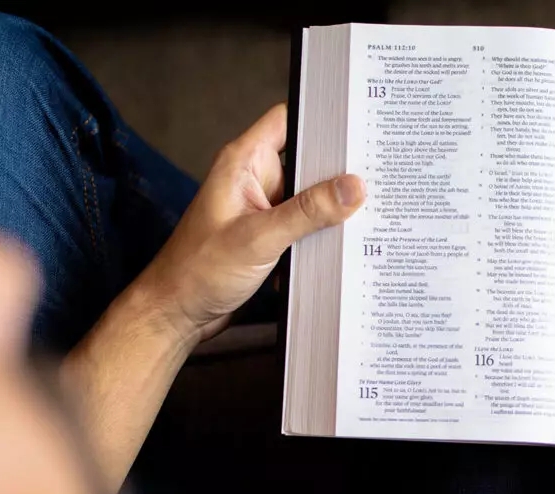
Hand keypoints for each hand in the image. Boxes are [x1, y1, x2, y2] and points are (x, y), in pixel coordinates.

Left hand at [141, 104, 364, 341]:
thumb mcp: (258, 238)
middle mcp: (254, 179)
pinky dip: (321, 233)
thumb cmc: (198, 271)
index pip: (288, 120)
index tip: (358, 124)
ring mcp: (262, 208)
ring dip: (332, 207)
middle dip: (338, 169)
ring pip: (310, 196)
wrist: (176, 313)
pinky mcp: (269, 235)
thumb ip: (308, 212)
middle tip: (377, 174)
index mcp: (243, 163)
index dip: (321, 118)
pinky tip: (345, 242)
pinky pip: (305, 224)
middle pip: (307, 160)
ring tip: (371, 210)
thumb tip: (353, 187)